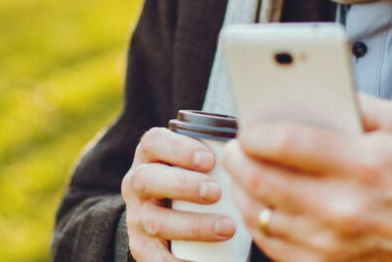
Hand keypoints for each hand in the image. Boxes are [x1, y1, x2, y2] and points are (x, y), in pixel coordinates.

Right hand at [121, 127, 238, 260]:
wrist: (167, 215)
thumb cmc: (196, 179)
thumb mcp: (198, 162)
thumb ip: (220, 150)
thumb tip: (255, 145)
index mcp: (150, 155)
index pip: (154, 142)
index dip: (178, 148)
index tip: (210, 159)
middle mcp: (137, 183)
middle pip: (149, 179)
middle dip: (183, 185)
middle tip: (216, 192)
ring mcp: (137, 216)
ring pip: (154, 220)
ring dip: (192, 225)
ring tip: (227, 228)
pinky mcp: (141, 246)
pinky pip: (153, 257)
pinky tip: (202, 261)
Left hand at [222, 94, 391, 261]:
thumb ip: (357, 100)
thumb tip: (313, 85)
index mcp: (364, 165)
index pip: (290, 144)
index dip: (257, 133)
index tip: (247, 129)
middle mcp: (344, 206)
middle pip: (265, 179)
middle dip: (239, 159)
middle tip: (234, 148)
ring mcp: (330, 240)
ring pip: (260, 212)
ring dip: (241, 188)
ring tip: (241, 171)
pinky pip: (270, 241)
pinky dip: (254, 219)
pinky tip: (255, 201)